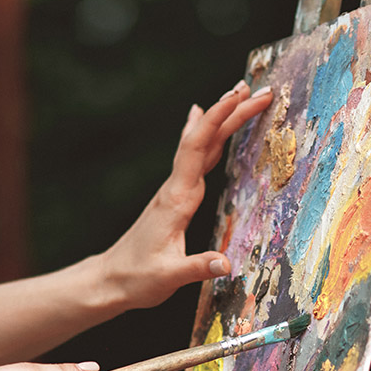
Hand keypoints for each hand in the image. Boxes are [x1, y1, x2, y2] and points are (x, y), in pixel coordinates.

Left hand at [98, 79, 271, 309]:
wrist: (110, 280)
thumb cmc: (137, 279)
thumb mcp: (168, 277)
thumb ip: (197, 268)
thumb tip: (226, 264)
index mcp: (176, 200)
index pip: (198, 148)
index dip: (218, 119)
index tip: (239, 96)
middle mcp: (175, 188)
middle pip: (205, 140)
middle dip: (232, 113)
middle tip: (260, 91)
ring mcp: (174, 191)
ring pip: (201, 146)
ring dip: (222, 120)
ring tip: (241, 95)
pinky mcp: (175, 198)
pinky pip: (194, 158)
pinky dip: (205, 136)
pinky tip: (200, 120)